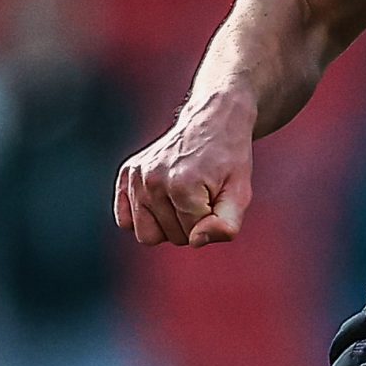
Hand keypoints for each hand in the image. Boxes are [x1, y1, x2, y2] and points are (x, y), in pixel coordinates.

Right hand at [115, 94, 253, 248]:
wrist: (211, 123)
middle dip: (188, 225)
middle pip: (169, 237)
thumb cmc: (228, 162)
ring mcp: (136, 176)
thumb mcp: (240, 194)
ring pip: (146, 235)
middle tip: (200, 195)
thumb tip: (196, 242)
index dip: (208, 222)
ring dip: (167, 223)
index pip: (193, 236)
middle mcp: (153, 180)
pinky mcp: (126, 174)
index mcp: (183, 185)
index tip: (214, 197)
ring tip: (181, 198)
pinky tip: (161, 199)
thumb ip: (225, 225)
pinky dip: (143, 217)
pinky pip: (125, 221)